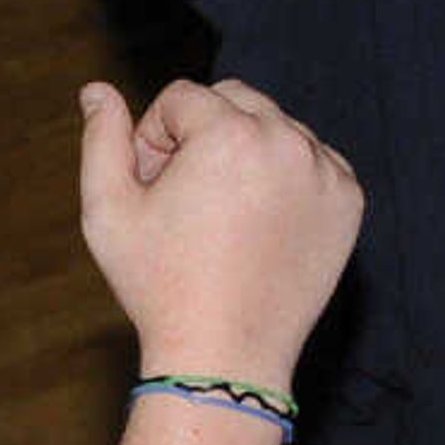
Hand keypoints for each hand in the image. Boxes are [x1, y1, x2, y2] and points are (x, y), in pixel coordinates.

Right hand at [76, 76, 361, 389]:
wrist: (226, 356)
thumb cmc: (159, 284)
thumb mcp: (108, 211)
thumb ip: (102, 140)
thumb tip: (96, 89)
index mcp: (229, 132)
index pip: (183, 98)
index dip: (155, 140)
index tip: (155, 192)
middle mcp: (286, 140)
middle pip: (234, 99)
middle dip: (203, 134)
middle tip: (188, 199)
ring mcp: (325, 170)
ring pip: (275, 128)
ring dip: (246, 154)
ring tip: (224, 218)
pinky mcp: (349, 199)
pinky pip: (311, 160)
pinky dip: (287, 179)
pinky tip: (262, 227)